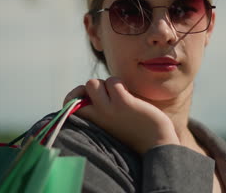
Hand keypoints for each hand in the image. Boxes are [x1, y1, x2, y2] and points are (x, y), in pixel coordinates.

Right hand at [63, 77, 179, 153]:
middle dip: (93, 87)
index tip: (87, 97)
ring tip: (118, 94)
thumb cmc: (134, 132)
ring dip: (106, 84)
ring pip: (93, 83)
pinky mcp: (122, 103)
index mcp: (93, 123)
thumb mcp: (110, 123)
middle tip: (108, 94)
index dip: (75, 96)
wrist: (156, 144)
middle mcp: (97, 116)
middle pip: (81, 90)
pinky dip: (119, 83)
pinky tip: (128, 95)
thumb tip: (92, 88)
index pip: (69, 105)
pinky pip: (112, 81)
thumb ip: (100, 110)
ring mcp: (108, 109)